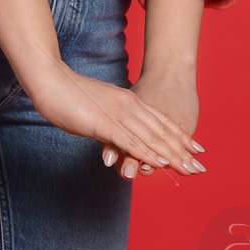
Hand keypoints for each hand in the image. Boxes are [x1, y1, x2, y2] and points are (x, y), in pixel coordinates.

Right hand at [27, 59, 204, 179]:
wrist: (51, 80)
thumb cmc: (69, 94)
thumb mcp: (98, 106)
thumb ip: (110, 119)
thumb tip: (115, 133)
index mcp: (128, 100)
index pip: (160, 121)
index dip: (179, 136)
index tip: (195, 149)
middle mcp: (128, 106)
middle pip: (161, 131)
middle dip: (181, 151)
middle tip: (198, 166)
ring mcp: (118, 114)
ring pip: (150, 138)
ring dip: (170, 156)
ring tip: (186, 169)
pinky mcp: (105, 123)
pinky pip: (130, 141)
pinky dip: (147, 153)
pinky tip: (158, 163)